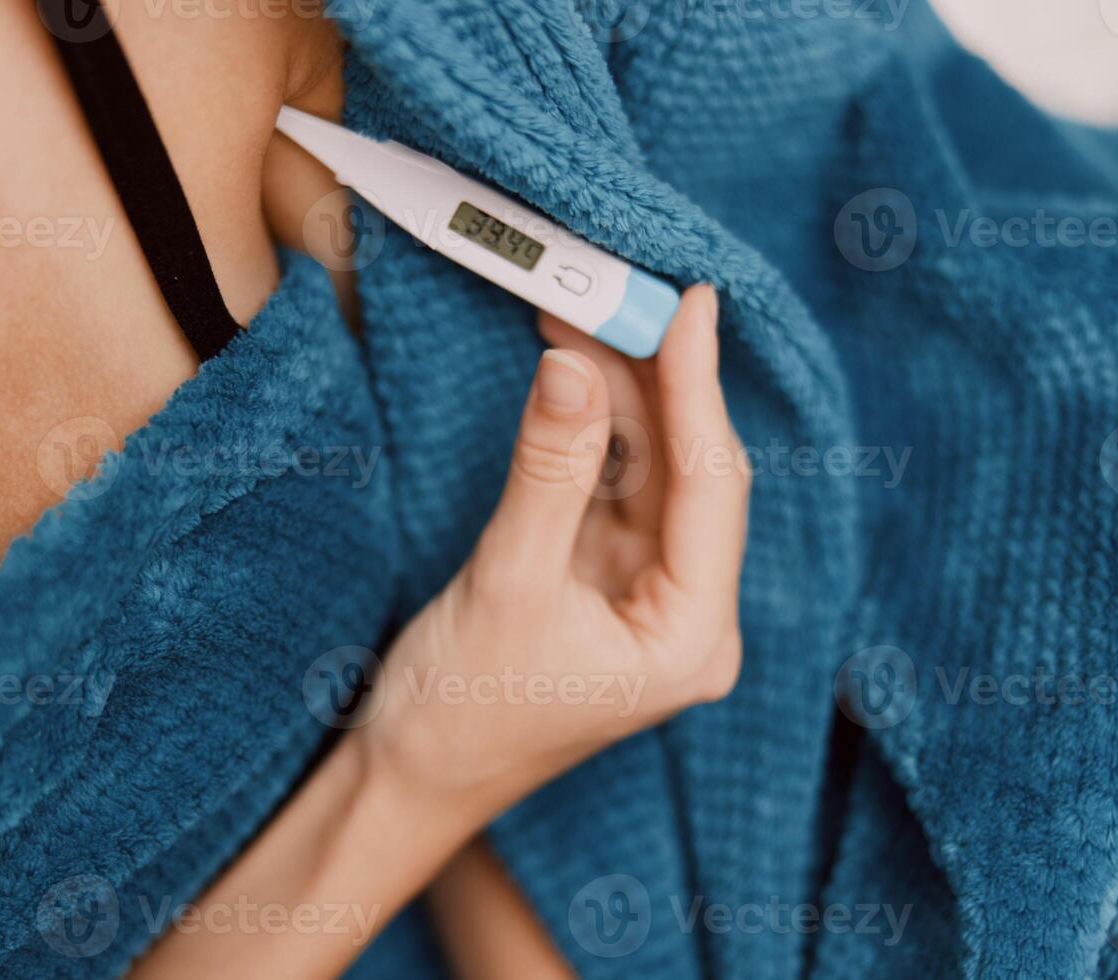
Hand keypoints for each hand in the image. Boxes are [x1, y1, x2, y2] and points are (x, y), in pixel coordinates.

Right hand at [366, 284, 748, 810]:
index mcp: (691, 637)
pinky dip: (588, 431)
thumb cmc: (460, 713)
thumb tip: (574, 364)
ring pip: (647, 471)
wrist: (406, 777)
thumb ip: (547, 469)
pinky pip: (607, 487)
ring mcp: (641, 594)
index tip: (689, 306)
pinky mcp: (599, 578)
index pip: (711, 490)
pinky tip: (569, 376)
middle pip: (686, 471)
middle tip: (615, 295)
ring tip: (576, 318)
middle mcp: (683, 613)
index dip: (699, 389)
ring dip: (615, 396)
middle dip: (651, 381)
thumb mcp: (506, 580)